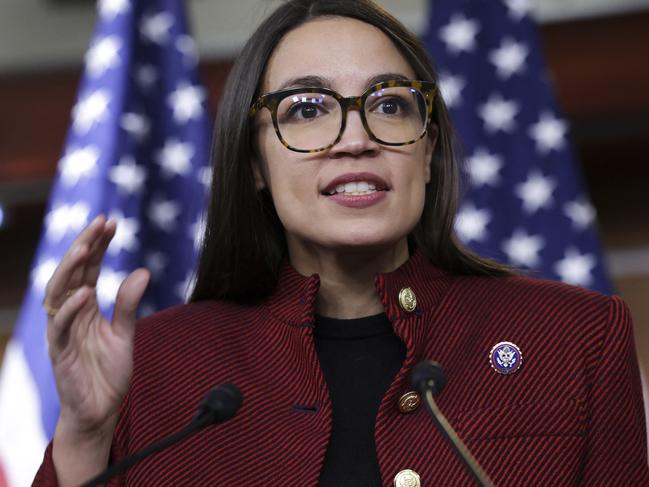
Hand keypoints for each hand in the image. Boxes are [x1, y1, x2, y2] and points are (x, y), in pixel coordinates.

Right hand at [44, 215, 148, 437]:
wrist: (100, 410)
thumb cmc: (108, 373)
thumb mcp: (125, 333)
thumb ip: (128, 304)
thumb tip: (143, 271)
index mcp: (85, 306)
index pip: (88, 268)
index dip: (97, 245)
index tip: (112, 223)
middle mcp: (70, 313)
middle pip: (71, 273)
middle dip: (84, 246)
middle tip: (100, 222)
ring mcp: (62, 331)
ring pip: (58, 293)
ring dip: (70, 269)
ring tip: (85, 247)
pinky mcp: (60, 351)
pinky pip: (60, 326)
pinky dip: (70, 308)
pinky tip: (85, 292)